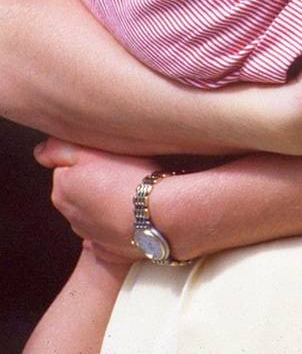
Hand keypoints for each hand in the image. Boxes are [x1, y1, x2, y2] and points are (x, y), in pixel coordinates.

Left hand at [33, 138, 152, 262]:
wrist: (160, 217)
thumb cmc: (129, 180)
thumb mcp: (90, 152)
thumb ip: (59, 149)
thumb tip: (40, 152)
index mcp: (62, 191)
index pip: (68, 167)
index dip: (90, 158)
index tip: (108, 156)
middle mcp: (71, 217)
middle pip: (82, 190)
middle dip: (98, 180)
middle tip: (122, 171)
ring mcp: (91, 237)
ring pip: (97, 210)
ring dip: (108, 202)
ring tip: (132, 191)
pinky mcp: (111, 251)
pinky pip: (111, 231)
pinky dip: (119, 222)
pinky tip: (133, 214)